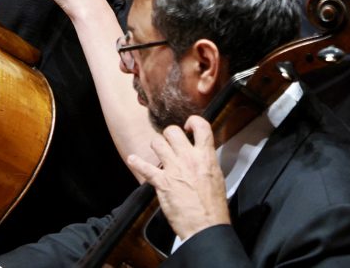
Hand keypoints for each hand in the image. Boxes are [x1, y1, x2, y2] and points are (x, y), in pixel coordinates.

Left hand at [126, 115, 230, 239]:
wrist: (206, 226)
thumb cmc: (213, 207)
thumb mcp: (216, 177)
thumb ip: (206, 162)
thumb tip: (200, 154)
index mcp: (206, 157)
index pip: (201, 126)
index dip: (193, 121)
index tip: (188, 126)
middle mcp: (188, 158)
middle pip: (172, 131)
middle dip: (169, 134)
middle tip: (170, 142)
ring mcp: (174, 169)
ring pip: (157, 143)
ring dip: (156, 146)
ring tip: (158, 152)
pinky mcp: (162, 182)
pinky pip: (145, 167)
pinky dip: (137, 162)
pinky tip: (133, 159)